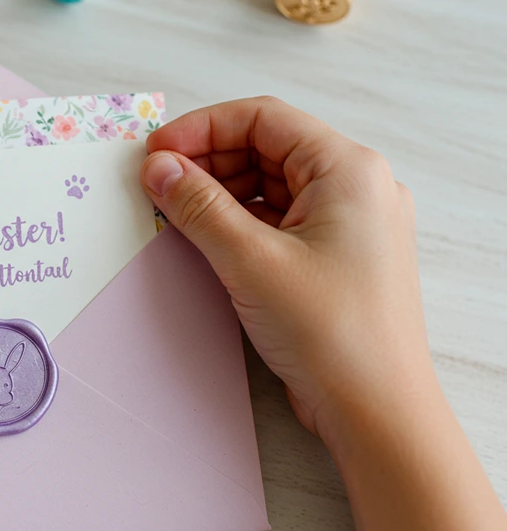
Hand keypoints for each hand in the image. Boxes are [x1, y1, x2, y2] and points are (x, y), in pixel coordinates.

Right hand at [142, 96, 424, 435]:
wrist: (375, 411)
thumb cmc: (331, 333)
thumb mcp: (250, 260)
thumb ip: (198, 205)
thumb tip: (158, 167)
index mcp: (348, 170)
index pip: (263, 119)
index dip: (201, 128)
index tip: (155, 152)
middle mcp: (355, 187)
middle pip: (265, 149)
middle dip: (206, 161)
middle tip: (155, 184)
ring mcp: (347, 224)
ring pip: (268, 186)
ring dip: (218, 194)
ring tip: (172, 213)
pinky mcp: (333, 258)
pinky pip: (277, 221)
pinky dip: (237, 223)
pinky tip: (202, 238)